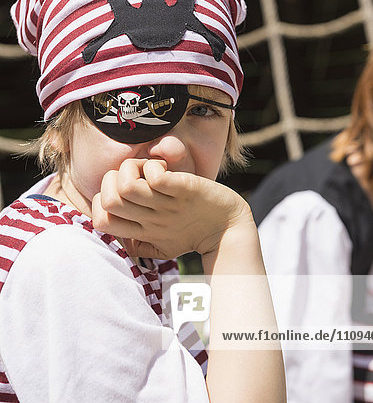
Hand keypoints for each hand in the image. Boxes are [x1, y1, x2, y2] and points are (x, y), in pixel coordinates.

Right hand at [91, 158, 250, 258]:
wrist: (229, 228)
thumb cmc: (193, 232)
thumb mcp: (164, 245)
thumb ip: (140, 243)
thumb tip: (120, 236)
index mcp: (143, 232)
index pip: (101, 221)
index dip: (102, 201)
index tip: (122, 192)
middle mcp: (151, 220)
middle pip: (110, 200)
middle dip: (113, 178)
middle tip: (135, 174)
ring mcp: (167, 205)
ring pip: (127, 185)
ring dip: (133, 168)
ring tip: (150, 168)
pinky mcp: (184, 190)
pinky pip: (157, 177)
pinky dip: (154, 167)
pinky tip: (165, 167)